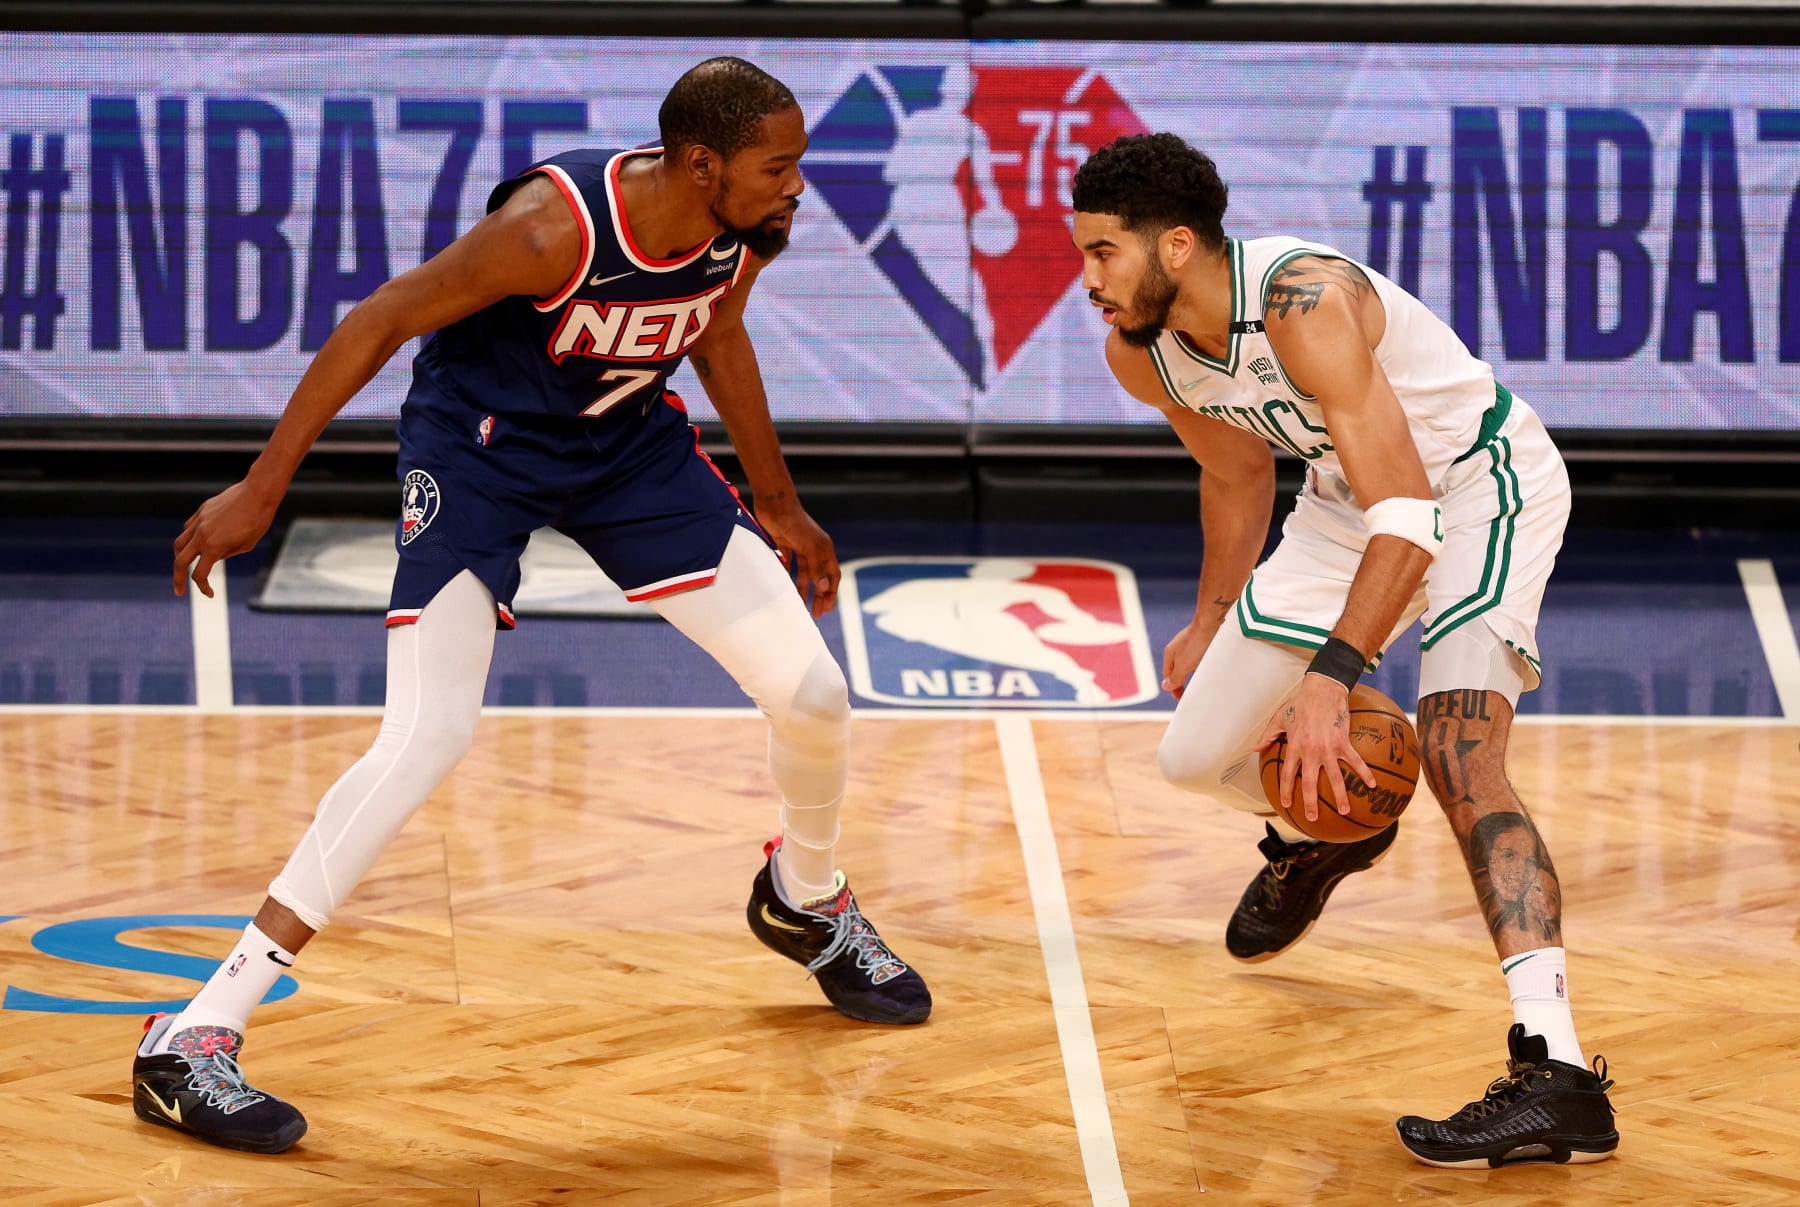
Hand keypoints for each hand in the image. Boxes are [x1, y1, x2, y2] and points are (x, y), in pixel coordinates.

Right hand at [172, 478, 281, 596]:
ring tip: (185, 566)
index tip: (210, 594)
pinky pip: (188, 528)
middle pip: (179, 561)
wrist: (257, 493)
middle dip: (178, 579)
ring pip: (179, 543)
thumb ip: (227, 554)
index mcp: (214, 547)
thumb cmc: (258, 521)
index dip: (203, 587)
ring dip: (180, 557)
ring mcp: (199, 521)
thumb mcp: (246, 545)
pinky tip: (196, 543)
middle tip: (179, 591)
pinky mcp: (201, 511)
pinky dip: (189, 539)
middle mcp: (202, 535)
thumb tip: (213, 557)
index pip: (199, 574)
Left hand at [754, 497, 838, 616]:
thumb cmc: (795, 523)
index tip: (828, 608)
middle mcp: (814, 549)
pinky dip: (788, 575)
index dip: (832, 592)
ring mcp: (799, 547)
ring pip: (804, 573)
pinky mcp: (785, 544)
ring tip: (800, 604)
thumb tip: (824, 587)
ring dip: (803, 589)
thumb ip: (817, 567)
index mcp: (824, 549)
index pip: (832, 575)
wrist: (775, 504)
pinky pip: (789, 564)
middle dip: (819, 595)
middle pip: (819, 577)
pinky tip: (784, 586)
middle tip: (817, 613)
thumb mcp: (809, 546)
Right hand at [1161, 614, 1222, 698]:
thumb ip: (1175, 677)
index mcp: (1171, 654)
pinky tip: (1211, 671)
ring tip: (1204, 685)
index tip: (1182, 699)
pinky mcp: (1205, 644)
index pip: (1168, 677)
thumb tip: (1166, 686)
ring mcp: (1192, 646)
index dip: (1174, 689)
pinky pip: (1202, 660)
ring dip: (1196, 676)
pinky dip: (1204, 668)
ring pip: (1192, 666)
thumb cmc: (1197, 642)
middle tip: (1193, 695)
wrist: (1214, 621)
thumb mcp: (1184, 664)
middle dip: (1185, 684)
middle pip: (1179, 672)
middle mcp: (1180, 650)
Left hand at [1253, 673, 1376, 822]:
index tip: (1287, 804)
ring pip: (1334, 777)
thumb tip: (1255, 748)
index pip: (1287, 774)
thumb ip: (1268, 735)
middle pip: (1309, 782)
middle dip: (1310, 802)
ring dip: (1340, 795)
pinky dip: (1364, 773)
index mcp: (1294, 746)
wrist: (1322, 689)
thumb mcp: (1279, 718)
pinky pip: (1355, 761)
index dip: (1286, 790)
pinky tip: (1372, 785)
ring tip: (1345, 810)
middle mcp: (1310, 751)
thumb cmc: (1299, 703)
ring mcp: (1328, 748)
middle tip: (1313, 818)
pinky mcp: (1343, 742)